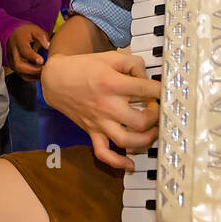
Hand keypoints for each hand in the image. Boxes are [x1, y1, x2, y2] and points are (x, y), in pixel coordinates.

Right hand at [6, 22, 48, 79]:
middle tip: (44, 70)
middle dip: (32, 70)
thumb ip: (42, 37)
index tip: (42, 61)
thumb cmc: (26, 32)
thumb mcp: (35, 30)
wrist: (14, 34)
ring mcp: (11, 59)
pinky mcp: (13, 65)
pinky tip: (39, 75)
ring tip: (44, 73)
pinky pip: (21, 74)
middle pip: (19, 65)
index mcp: (19, 41)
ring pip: (19, 72)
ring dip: (32, 75)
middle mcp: (13, 51)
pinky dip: (31, 77)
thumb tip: (48, 46)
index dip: (32, 57)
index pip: (24, 50)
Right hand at [40, 50, 160, 169]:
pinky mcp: (91, 132)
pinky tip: (130, 164)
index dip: (161, 90)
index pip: (146, 89)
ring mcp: (99, 122)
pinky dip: (117, 162)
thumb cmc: (84, 67)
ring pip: (126, 141)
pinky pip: (103, 153)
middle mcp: (107, 105)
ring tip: (152, 131)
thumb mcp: (111, 57)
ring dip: (145, 139)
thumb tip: (148, 79)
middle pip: (140, 121)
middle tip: (156, 110)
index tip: (164, 91)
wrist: (56, 79)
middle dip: (155, 117)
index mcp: (113, 83)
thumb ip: (133, 64)